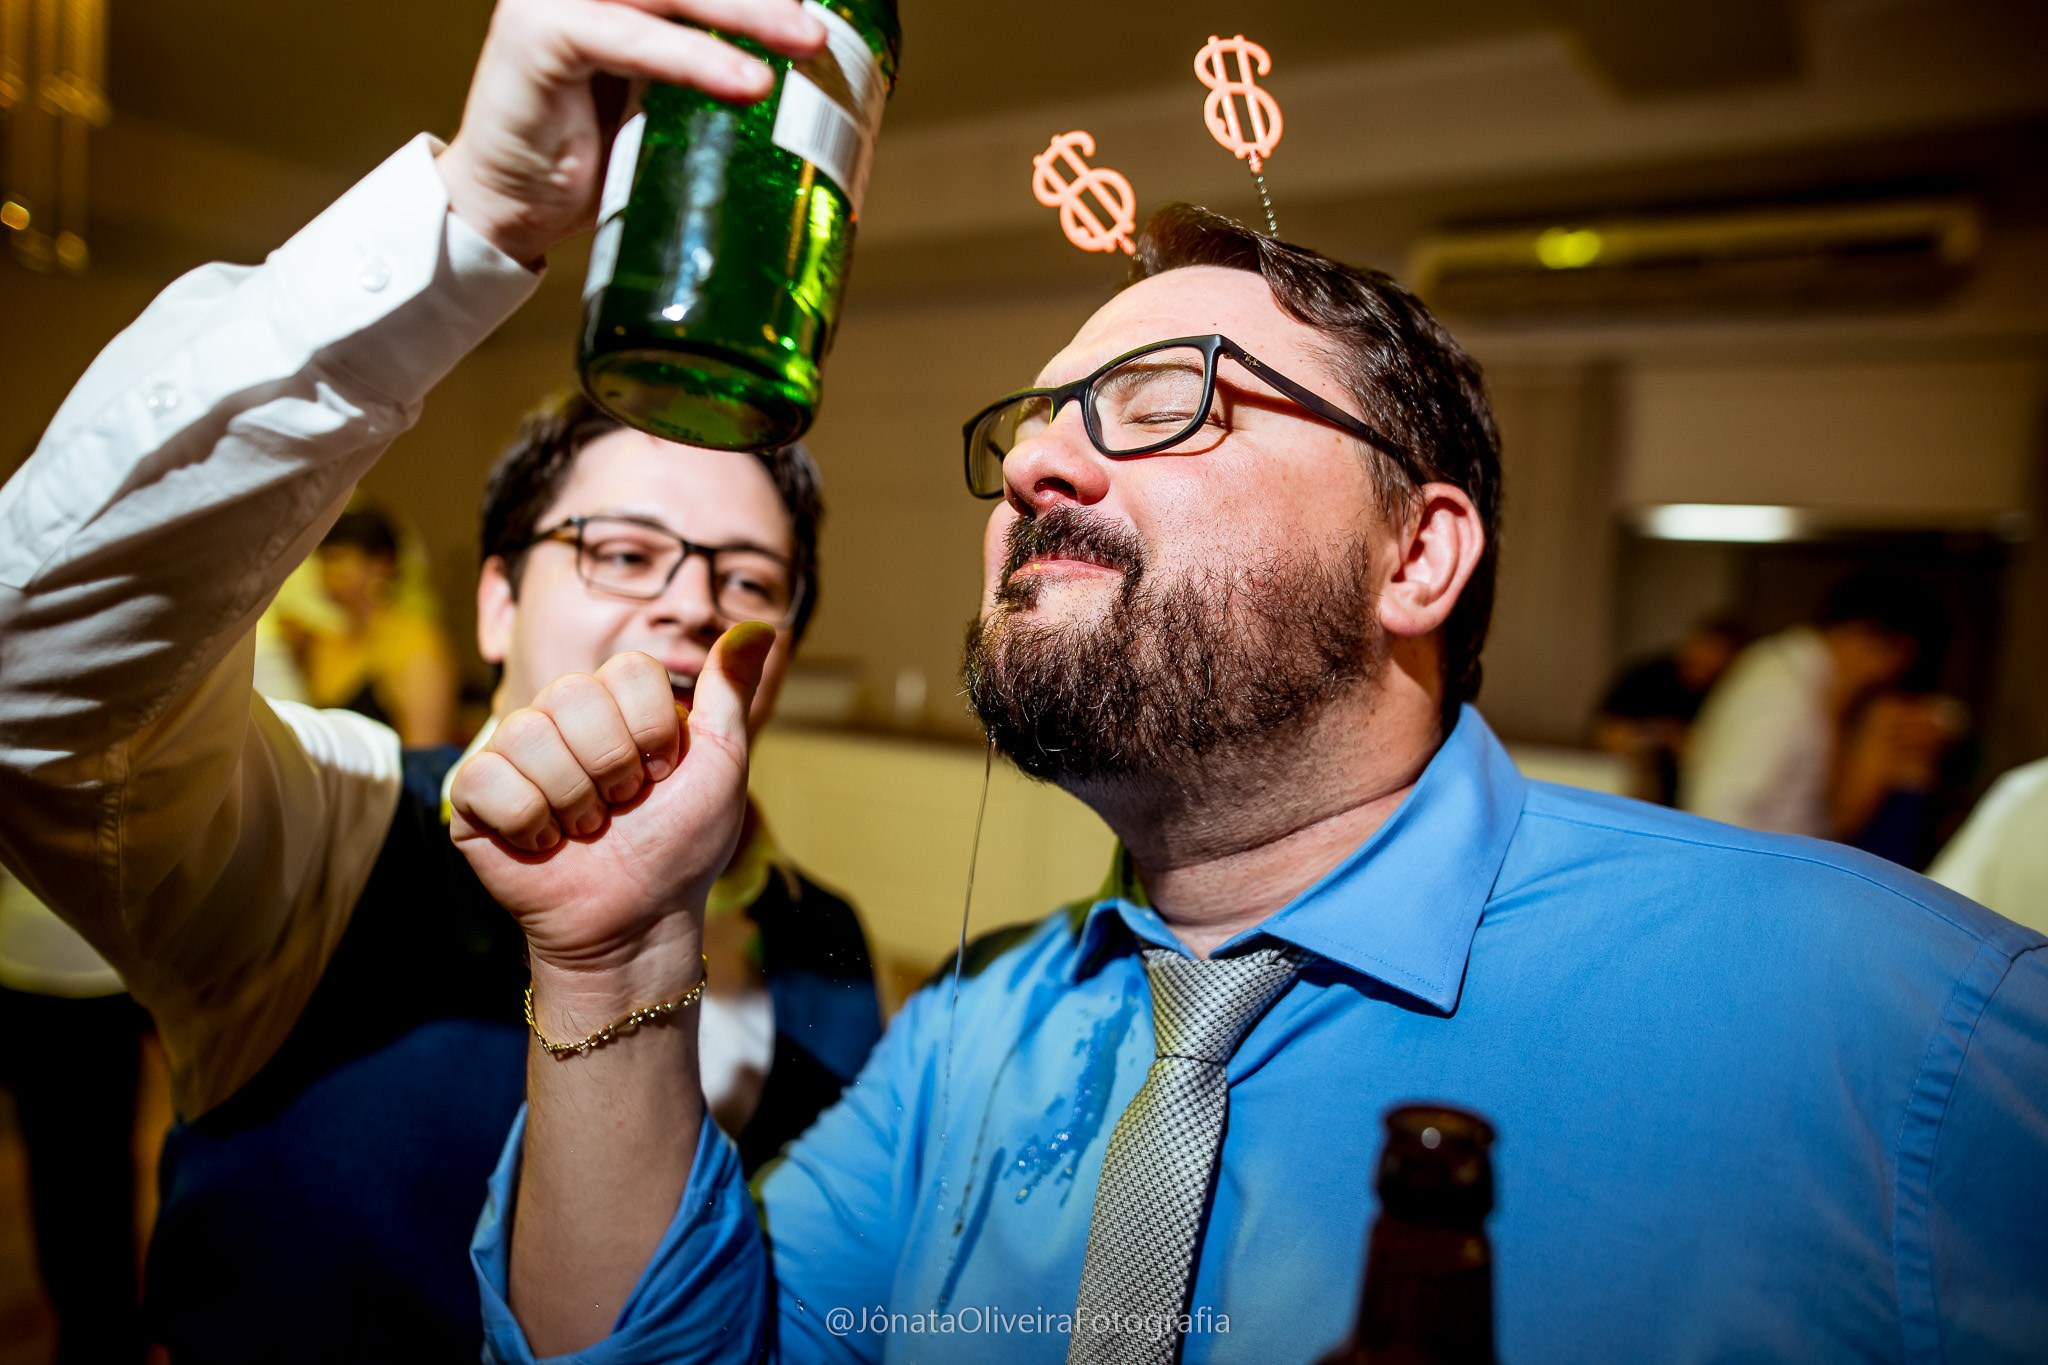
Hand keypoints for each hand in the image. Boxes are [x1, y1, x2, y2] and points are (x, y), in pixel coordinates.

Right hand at [437, 0, 825, 264]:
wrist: (509, 208)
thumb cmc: (588, 158)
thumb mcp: (662, 102)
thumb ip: (708, 68)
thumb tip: (804, 69)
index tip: (820, 9)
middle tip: (822, 28)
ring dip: (745, 14)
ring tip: (805, 43)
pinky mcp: (543, 31)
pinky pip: (635, 39)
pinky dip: (694, 60)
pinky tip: (748, 84)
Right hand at [450, 624, 777, 1006]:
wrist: (639, 920)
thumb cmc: (681, 845)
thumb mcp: (722, 764)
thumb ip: (729, 692)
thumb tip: (759, 627)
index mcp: (616, 702)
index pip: (628, 669)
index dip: (654, 729)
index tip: (663, 774)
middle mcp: (561, 717)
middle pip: (573, 694)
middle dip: (613, 765)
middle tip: (622, 805)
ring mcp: (514, 754)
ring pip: (529, 734)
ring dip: (574, 799)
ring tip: (586, 829)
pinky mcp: (474, 796)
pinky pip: (488, 779)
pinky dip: (528, 821)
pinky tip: (545, 843)